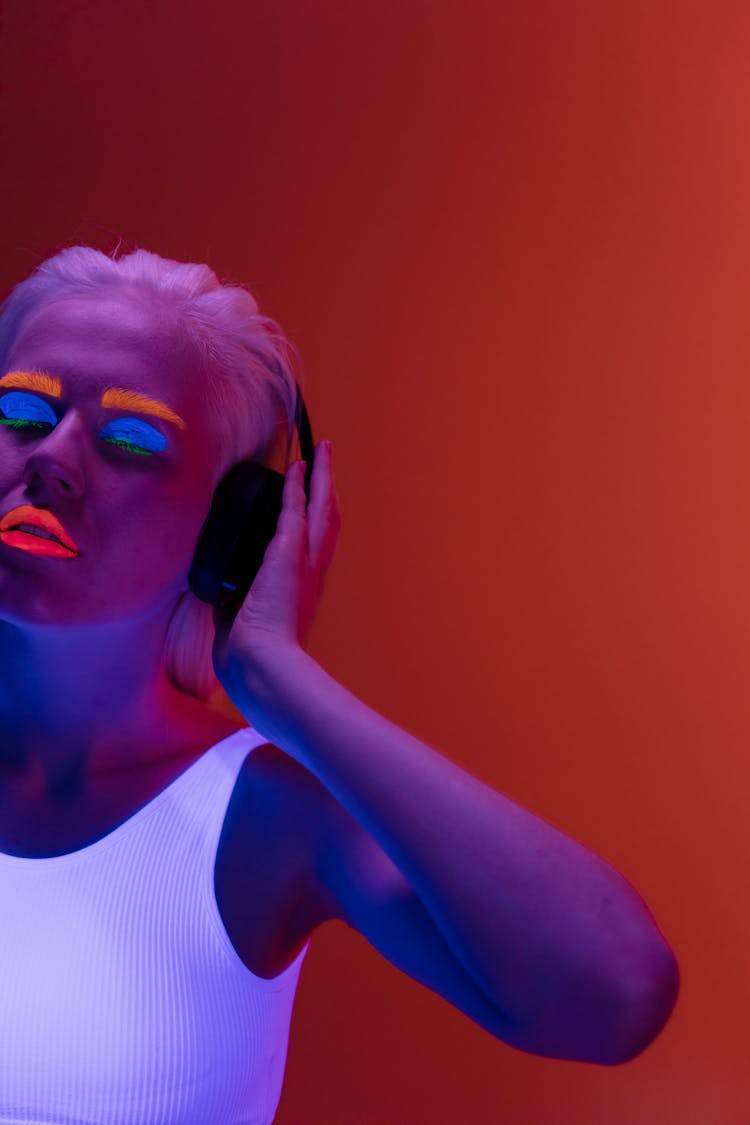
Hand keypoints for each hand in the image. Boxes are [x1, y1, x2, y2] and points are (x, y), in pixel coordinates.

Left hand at [211, 440, 341, 714]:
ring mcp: (304, 564)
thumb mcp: (242, 629)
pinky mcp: (288, 555)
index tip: (312, 505)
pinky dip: (298, 486)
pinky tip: (297, 465)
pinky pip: (295, 510)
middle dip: (328, 491)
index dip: (313, 525)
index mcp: (301, 595)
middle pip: (328, 523)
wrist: (263, 669)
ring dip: (322, 479)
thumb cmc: (251, 663)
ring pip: (322, 511)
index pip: (311, 551)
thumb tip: (218, 599)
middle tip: (327, 464)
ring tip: (321, 452)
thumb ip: (234, 609)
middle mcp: (311, 576)